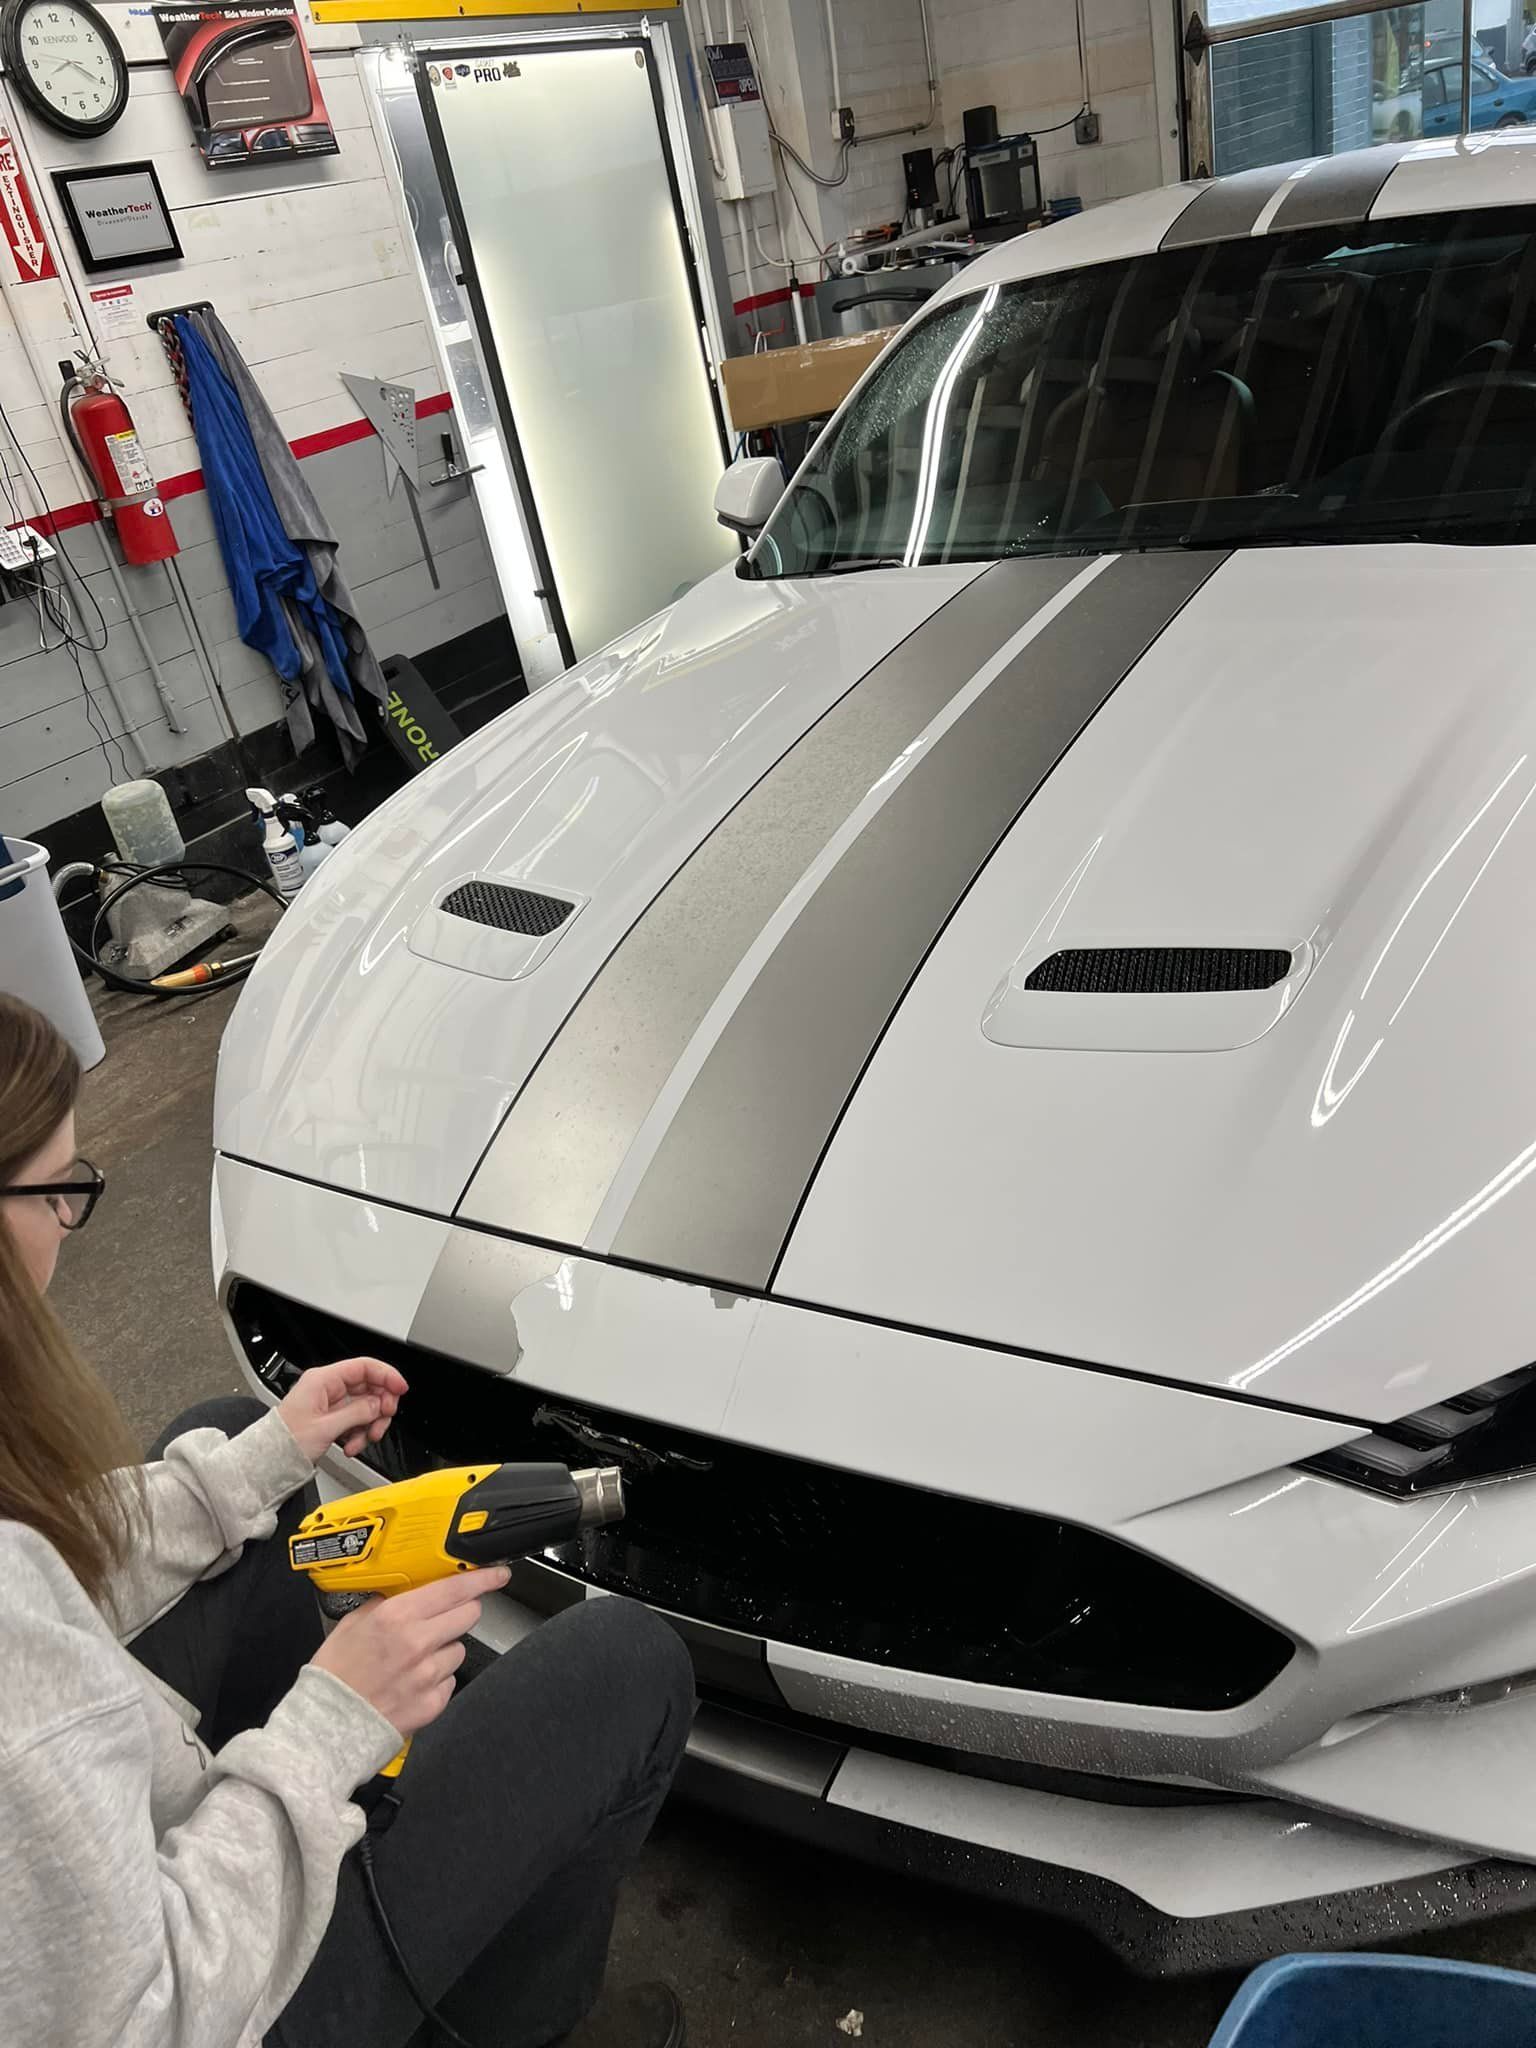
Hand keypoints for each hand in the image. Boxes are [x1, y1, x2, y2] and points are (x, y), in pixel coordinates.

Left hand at [276, 1357, 407, 1463]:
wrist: (270, 1461)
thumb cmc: (285, 1440)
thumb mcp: (325, 1427)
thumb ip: (357, 1412)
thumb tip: (379, 1403)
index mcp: (323, 1380)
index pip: (364, 1367)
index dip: (386, 1375)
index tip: (401, 1389)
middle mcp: (328, 1387)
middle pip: (369, 1387)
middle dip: (379, 1407)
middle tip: (381, 1422)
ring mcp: (331, 1403)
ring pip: (366, 1406)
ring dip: (370, 1425)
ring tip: (364, 1440)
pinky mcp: (332, 1417)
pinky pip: (357, 1419)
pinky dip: (360, 1433)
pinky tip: (353, 1445)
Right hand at [311, 1567, 509, 1737]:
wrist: (326, 1728)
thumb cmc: (334, 1675)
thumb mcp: (352, 1624)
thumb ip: (385, 1604)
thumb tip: (408, 1592)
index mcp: (397, 1617)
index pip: (454, 1589)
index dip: (482, 1579)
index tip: (497, 1574)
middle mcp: (418, 1643)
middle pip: (469, 1614)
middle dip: (462, 1611)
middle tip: (444, 1618)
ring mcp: (429, 1675)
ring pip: (460, 1649)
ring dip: (445, 1649)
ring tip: (415, 1660)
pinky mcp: (433, 1703)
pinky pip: (449, 1681)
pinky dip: (437, 1679)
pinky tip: (413, 1683)